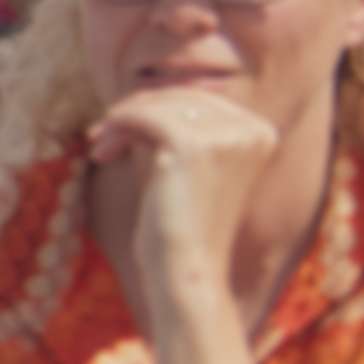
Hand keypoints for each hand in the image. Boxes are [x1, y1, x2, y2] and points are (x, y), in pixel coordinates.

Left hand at [83, 88, 281, 323]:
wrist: (187, 269)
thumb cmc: (185, 225)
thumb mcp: (194, 168)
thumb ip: (188, 129)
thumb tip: (150, 94)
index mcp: (262, 132)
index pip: (200, 100)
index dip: (156, 110)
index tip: (123, 130)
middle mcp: (253, 129)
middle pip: (179, 96)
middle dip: (135, 113)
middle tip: (103, 138)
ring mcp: (226, 136)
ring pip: (157, 104)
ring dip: (120, 121)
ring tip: (101, 146)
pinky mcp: (193, 145)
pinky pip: (141, 115)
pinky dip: (116, 127)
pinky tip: (103, 152)